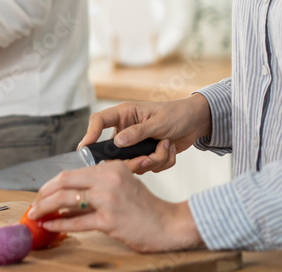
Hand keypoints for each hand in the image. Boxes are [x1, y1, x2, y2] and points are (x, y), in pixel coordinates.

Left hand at [29, 162, 202, 251]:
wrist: (169, 224)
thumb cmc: (145, 207)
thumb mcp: (123, 184)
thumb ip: (100, 184)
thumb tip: (69, 194)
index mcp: (111, 168)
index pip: (72, 172)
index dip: (52, 183)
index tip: (42, 192)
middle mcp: (108, 180)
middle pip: (65, 183)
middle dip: (43, 194)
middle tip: (34, 204)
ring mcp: (108, 200)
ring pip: (67, 200)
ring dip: (46, 208)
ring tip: (36, 215)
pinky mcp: (109, 221)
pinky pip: (77, 221)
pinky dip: (59, 223)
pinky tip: (50, 225)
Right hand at [79, 96, 211, 173]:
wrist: (196, 122)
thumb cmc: (177, 114)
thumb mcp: (158, 122)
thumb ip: (138, 133)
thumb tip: (117, 142)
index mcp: (124, 115)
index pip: (98, 121)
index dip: (89, 134)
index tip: (85, 149)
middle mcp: (127, 130)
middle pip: (115, 153)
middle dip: (134, 160)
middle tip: (148, 159)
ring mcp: (136, 145)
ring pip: (135, 164)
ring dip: (155, 159)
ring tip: (167, 145)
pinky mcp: (147, 155)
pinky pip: (150, 168)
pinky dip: (163, 162)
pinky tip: (171, 148)